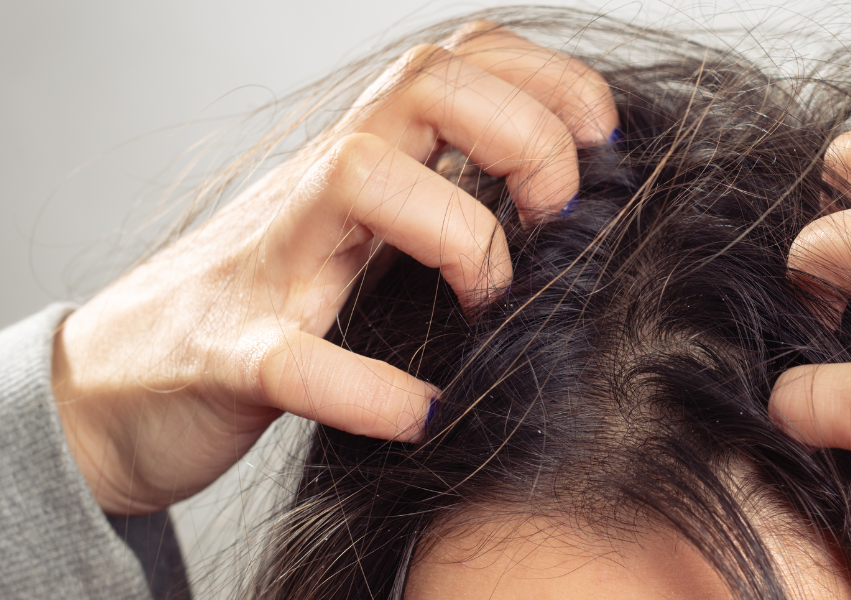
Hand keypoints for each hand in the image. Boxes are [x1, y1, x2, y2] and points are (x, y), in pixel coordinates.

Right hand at [51, 21, 617, 515]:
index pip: (458, 63)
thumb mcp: (356, 246)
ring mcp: (267, 265)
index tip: (602, 142)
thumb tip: (560, 226)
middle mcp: (315, 192)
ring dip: (457, 233)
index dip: (547, 81)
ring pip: (357, 176)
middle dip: (520, 134)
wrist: (116, 389)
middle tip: (555, 217)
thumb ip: (432, 215)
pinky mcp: (228, 356)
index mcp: (359, 165)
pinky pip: (294, 358)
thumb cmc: (258, 313)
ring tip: (487, 304)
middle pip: (422, 84)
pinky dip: (367, 390)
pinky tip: (419, 414)